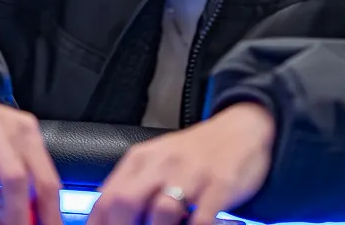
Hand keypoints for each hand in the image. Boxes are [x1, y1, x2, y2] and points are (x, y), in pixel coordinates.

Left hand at [89, 102, 275, 224]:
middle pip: (124, 202)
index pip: (105, 199)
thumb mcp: (156, 162)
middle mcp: (162, 164)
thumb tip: (103, 216)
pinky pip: (202, 218)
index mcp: (140, 161)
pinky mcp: (220, 184)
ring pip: (161, 211)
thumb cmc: (196, 153)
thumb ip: (131, 186)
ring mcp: (191, 173)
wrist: (241, 128)